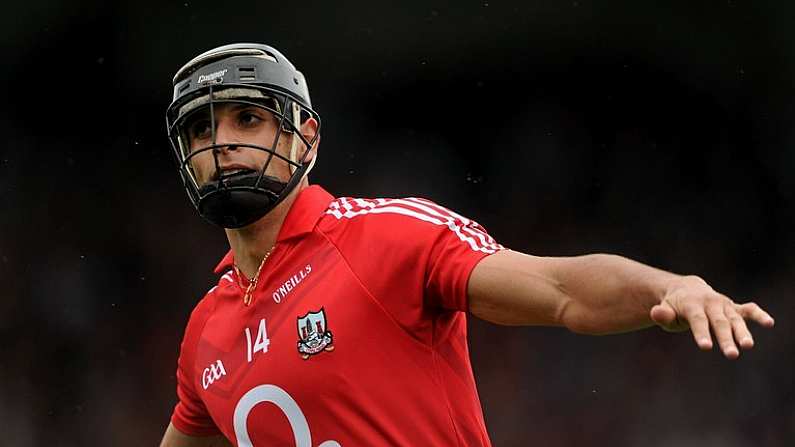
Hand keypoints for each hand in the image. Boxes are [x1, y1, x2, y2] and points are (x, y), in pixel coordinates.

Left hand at [649, 275, 774, 358]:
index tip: (706, 347)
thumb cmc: (674, 306)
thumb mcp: (664, 309)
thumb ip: (662, 314)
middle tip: (732, 355)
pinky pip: (748, 310)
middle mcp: (711, 303)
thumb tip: (656, 313)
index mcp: (692, 304)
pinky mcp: (734, 308)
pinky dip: (759, 315)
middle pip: (719, 323)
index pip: (698, 320)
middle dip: (726, 339)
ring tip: (748, 346)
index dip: (702, 333)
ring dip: (743, 333)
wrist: (686, 289)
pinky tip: (769, 323)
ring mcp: (724, 305)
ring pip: (735, 320)